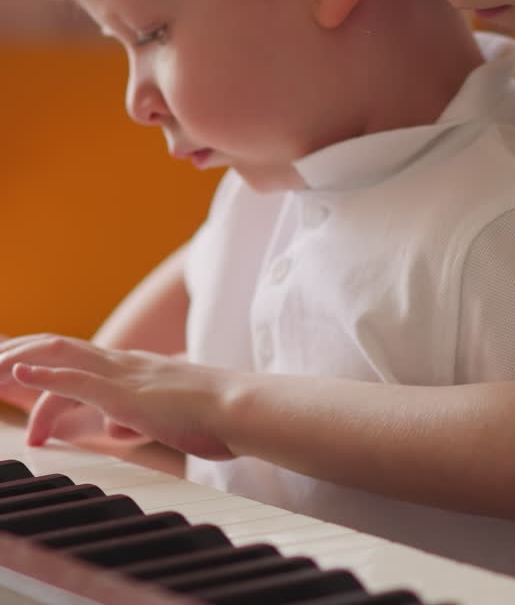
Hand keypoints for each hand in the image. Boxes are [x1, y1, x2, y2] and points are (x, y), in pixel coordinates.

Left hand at [0, 334, 235, 456]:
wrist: (237, 408)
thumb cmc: (206, 416)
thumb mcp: (158, 415)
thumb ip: (131, 414)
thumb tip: (112, 423)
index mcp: (126, 368)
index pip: (70, 356)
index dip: (35, 360)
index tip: (4, 372)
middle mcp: (119, 363)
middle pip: (54, 347)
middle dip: (14, 353)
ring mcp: (121, 375)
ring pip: (58, 355)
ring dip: (18, 359)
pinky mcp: (126, 393)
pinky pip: (78, 380)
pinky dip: (44, 376)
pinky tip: (19, 374)